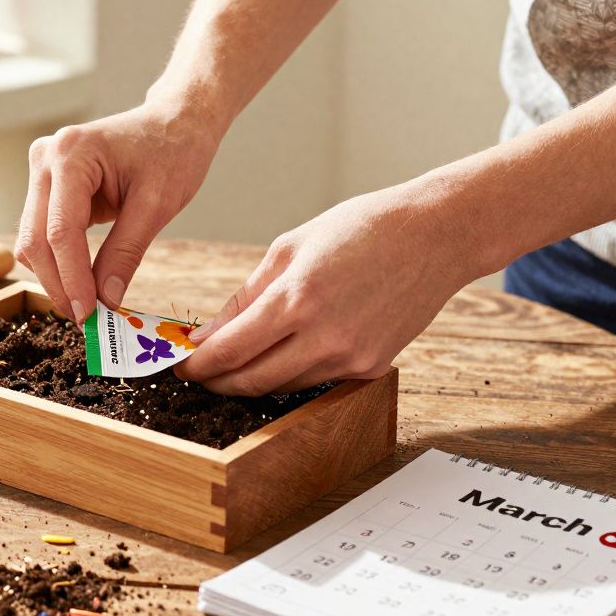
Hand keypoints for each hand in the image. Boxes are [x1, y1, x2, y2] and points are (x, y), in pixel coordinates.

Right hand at [15, 102, 219, 320]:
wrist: (174, 122)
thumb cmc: (173, 152)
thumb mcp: (157, 205)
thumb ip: (126, 253)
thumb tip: (105, 301)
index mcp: (71, 154)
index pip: (60, 231)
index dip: (71, 279)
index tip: (89, 316)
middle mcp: (45, 159)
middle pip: (35, 239)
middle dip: (59, 284)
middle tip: (85, 321)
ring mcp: (42, 172)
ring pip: (32, 240)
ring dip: (55, 277)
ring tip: (87, 305)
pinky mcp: (47, 187)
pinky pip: (42, 234)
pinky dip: (59, 262)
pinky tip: (82, 283)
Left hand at [174, 180, 486, 394]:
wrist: (436, 235)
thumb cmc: (361, 229)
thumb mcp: (289, 248)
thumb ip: (246, 297)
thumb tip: (209, 334)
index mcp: (296, 299)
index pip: (229, 351)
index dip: (197, 365)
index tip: (179, 365)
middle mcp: (324, 336)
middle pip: (251, 381)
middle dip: (217, 381)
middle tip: (198, 373)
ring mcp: (351, 357)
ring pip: (282, 387)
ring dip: (252, 379)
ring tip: (234, 363)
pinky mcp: (371, 368)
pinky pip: (316, 382)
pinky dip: (291, 374)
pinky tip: (281, 356)